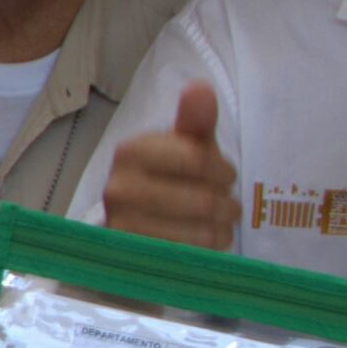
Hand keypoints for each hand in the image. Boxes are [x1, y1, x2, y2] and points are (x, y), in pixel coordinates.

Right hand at [98, 79, 239, 249]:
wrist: (136, 226)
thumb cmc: (169, 179)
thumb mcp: (184, 147)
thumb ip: (194, 120)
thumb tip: (199, 88)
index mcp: (131, 151)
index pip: (197, 159)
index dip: (222, 169)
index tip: (225, 174)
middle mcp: (119, 188)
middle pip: (202, 199)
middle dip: (225, 204)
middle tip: (227, 205)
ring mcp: (124, 226)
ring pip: (198, 232)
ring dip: (221, 230)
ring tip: (220, 224)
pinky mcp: (134, 259)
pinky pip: (189, 257)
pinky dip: (207, 251)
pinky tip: (207, 242)